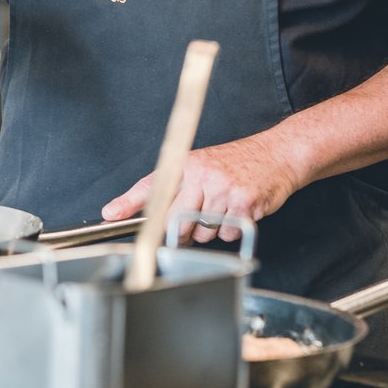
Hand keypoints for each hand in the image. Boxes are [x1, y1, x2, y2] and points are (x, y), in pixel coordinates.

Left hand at [102, 132, 301, 243]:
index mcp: (187, 165)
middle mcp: (202, 175)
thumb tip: (144, 211)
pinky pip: (226, 234)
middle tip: (193, 223)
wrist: (277, 154)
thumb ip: (174, 188)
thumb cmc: (237, 164)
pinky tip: (238, 211)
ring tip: (223, 208)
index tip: (110, 215)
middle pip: (175, 221)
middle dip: (181, 232)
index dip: (128, 203)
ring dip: (211, 229)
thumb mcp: (200, 165)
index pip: (152, 186)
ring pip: (203, 232)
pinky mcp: (243, 203)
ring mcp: (222, 189)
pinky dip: (231, 230)